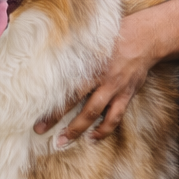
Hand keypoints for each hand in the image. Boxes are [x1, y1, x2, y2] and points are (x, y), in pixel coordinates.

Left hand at [34, 12, 156, 146]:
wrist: (144, 39)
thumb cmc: (113, 38)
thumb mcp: (91, 42)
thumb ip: (74, 52)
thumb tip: (47, 52)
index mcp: (87, 65)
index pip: (63, 85)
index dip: (49, 96)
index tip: (34, 106)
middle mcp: (99, 78)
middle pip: (75, 102)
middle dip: (57, 118)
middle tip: (40, 130)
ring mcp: (114, 88)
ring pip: (94, 113)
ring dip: (79, 129)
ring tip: (64, 141)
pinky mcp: (126, 95)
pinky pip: (115, 117)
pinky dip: (105, 129)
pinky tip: (94, 137)